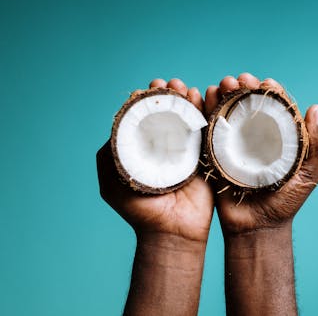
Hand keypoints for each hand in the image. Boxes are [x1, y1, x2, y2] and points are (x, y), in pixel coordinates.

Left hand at [96, 78, 213, 241]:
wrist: (171, 232)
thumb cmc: (139, 211)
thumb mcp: (112, 184)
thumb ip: (109, 156)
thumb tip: (117, 125)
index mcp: (144, 150)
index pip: (146, 118)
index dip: (150, 100)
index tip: (153, 87)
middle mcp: (165, 147)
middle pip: (169, 114)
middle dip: (170, 95)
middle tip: (172, 84)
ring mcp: (187, 151)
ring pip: (188, 119)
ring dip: (188, 100)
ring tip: (186, 89)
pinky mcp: (207, 158)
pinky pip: (207, 132)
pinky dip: (206, 113)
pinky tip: (203, 98)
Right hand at [205, 73, 317, 234]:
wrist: (256, 228)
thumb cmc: (286, 204)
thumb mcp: (309, 175)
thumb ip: (317, 146)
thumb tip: (316, 108)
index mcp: (278, 138)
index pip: (275, 107)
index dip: (270, 91)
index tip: (265, 81)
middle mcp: (256, 138)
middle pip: (249, 105)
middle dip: (243, 88)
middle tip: (239, 79)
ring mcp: (234, 145)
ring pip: (228, 113)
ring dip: (224, 94)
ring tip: (223, 84)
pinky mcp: (215, 154)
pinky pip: (210, 130)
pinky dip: (207, 111)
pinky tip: (206, 96)